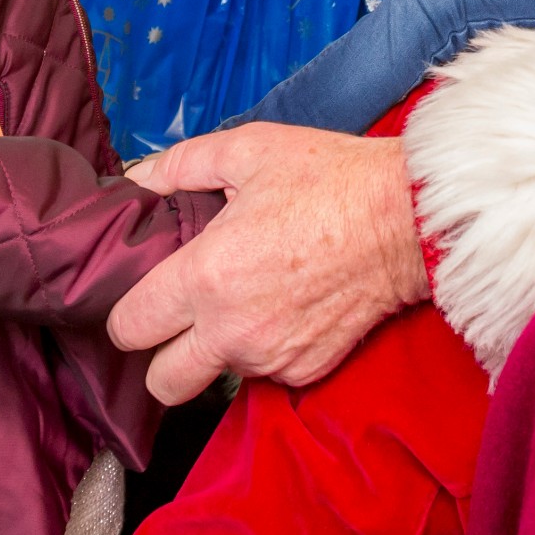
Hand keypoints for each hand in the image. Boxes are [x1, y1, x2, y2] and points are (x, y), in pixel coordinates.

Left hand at [110, 126, 427, 404]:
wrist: (406, 219)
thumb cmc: (328, 179)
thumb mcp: (248, 150)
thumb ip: (179, 166)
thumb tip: (134, 180)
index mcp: (205, 278)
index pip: (128, 329)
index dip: (128, 312)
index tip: (146, 295)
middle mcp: (232, 330)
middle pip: (161, 384)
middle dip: (162, 356)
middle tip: (181, 318)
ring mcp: (272, 357)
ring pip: (216, 376)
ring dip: (219, 350)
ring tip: (245, 299)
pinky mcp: (307, 370)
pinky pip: (266, 374)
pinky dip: (266, 349)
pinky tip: (284, 306)